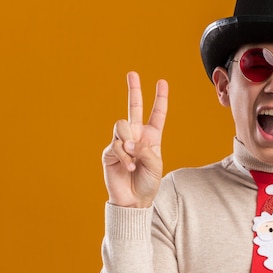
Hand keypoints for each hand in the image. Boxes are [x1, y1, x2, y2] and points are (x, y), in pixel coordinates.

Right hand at [102, 72, 167, 207]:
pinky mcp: (110, 151)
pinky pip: (117, 144)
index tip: (162, 82)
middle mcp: (136, 136)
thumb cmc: (148, 183)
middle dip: (134, 90)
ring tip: (134, 161)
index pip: (157, 114)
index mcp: (152, 137)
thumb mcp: (155, 165)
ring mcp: (122, 142)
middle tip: (132, 73)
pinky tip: (129, 166)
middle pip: (134, 108)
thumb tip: (128, 141)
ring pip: (122, 125)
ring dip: (129, 142)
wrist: (133, 200)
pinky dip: (124, 156)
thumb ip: (145, 149)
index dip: (160, 99)